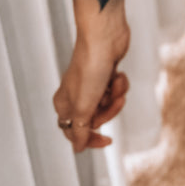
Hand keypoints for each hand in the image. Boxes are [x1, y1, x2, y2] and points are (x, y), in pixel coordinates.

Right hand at [53, 10, 130, 153]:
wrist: (106, 36)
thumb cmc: (91, 66)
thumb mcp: (84, 105)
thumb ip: (80, 130)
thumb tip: (78, 149)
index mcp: (64, 104)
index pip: (74, 133)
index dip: (91, 139)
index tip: (107, 140)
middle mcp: (76, 95)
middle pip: (96, 119)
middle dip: (109, 110)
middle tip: (112, 99)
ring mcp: (92, 84)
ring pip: (109, 104)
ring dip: (116, 95)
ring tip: (115, 82)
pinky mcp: (106, 74)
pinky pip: (117, 89)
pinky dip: (120, 84)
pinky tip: (117, 73)